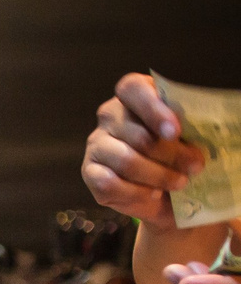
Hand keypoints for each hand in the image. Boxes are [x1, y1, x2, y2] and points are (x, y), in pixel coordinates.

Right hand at [81, 73, 202, 230]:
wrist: (170, 194)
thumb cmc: (182, 156)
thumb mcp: (191, 136)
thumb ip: (189, 128)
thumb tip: (188, 143)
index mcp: (135, 97)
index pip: (132, 88)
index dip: (152, 109)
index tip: (175, 131)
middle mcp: (110, 116)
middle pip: (137, 133)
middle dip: (170, 154)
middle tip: (195, 166)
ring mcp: (97, 144)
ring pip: (126, 160)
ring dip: (158, 176)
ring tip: (179, 183)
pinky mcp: (89, 172)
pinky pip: (110, 183)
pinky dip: (137, 192)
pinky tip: (152, 193)